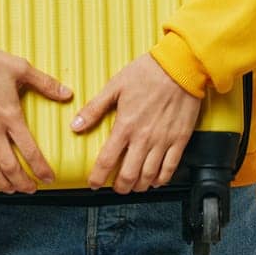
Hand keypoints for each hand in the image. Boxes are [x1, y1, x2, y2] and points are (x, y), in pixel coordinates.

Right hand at [0, 44, 72, 193]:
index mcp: (10, 116)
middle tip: (31, 189)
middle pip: (9, 167)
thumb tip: (67, 93)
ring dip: (0, 183)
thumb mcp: (20, 67)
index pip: (30, 151)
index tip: (48, 178)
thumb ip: (45, 83)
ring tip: (10, 189)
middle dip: (22, 183)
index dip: (41, 169)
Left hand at [74, 53, 202, 193]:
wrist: (180, 66)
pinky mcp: (180, 139)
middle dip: (120, 187)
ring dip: (140, 186)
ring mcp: (163, 140)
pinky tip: (156, 181)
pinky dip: (162, 179)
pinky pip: (171, 168)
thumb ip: (94, 108)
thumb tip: (75, 125)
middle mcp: (144, 138)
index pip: (107, 161)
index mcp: (125, 125)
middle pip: (129, 175)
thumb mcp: (115, 86)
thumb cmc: (147, 72)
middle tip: (116, 188)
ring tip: (134, 186)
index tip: (93, 183)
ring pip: (149, 176)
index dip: (97, 177)